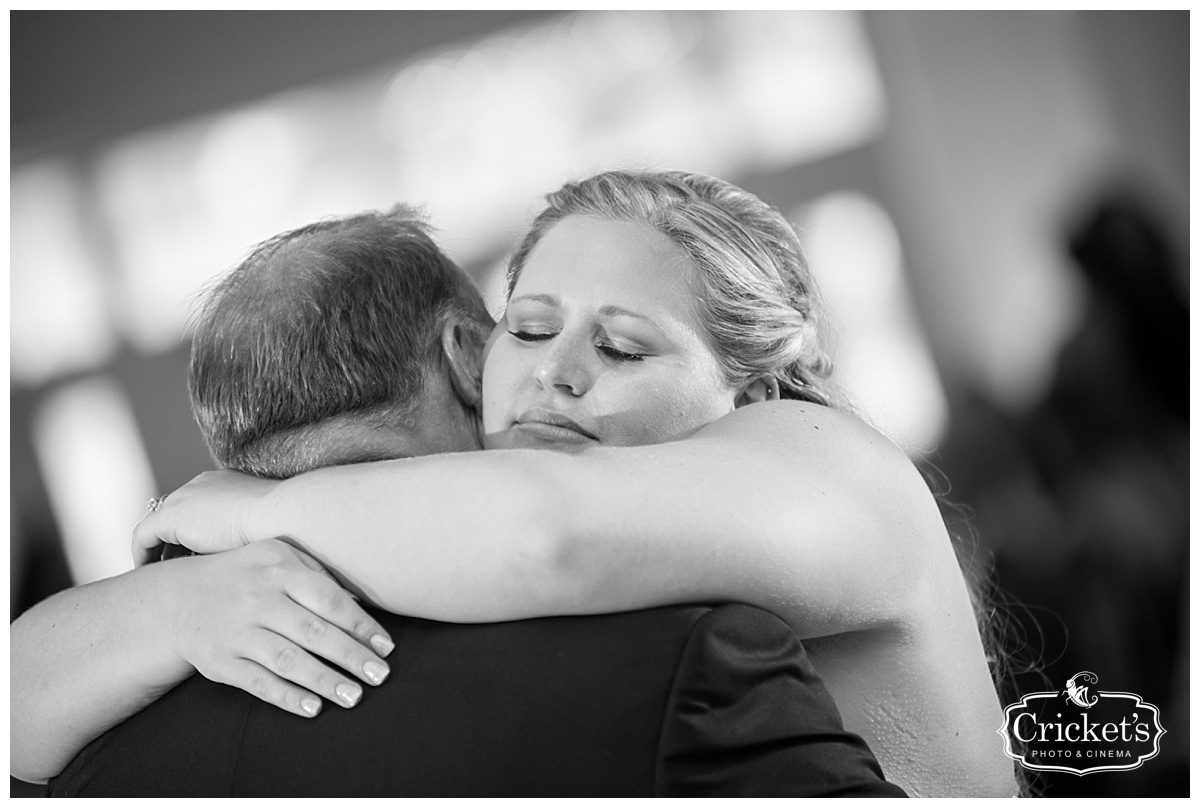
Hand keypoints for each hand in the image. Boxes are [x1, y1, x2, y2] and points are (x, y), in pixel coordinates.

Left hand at [134, 470, 273, 565]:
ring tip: (161, 577)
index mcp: (225, 484)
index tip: (195, 559)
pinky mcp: (170, 517)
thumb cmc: (284, 528)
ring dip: (157, 552)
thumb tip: (246, 561)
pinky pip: (143, 537)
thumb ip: (250, 537)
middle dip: (172, 543)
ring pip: (157, 527)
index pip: (198, 508)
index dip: (193, 535)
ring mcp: (183, 498)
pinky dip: (142, 556)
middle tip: (172, 569)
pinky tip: (150, 577)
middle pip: (175, 515)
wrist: (283, 517)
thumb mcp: (265, 530)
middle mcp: (200, 485)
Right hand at [162, 539, 395, 717]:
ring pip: (288, 660)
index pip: (328, 599)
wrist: (179, 600)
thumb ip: (317, 573)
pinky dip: (287, 697)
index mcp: (278, 569)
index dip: (360, 625)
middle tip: (380, 675)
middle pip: (313, 631)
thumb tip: (359, 601)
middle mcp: (258, 599)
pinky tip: (313, 708)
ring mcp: (238, 632)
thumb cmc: (246, 577)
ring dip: (324, 681)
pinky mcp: (221, 662)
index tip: (386, 647)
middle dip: (351, 656)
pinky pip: (258, 682)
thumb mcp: (276, 557)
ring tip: (354, 697)